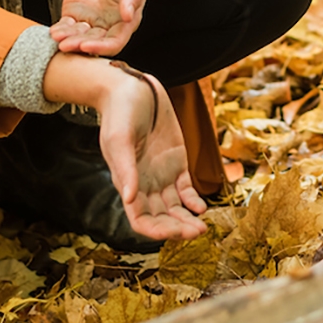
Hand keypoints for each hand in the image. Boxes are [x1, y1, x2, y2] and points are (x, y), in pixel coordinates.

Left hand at [51, 0, 149, 55]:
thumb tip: (128, 17)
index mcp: (127, 19)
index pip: (115, 42)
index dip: (102, 48)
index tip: (87, 46)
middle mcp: (109, 24)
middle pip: (94, 43)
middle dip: (79, 46)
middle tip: (66, 45)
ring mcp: (90, 19)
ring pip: (78, 37)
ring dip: (68, 41)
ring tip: (57, 38)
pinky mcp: (74, 12)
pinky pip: (66, 26)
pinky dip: (60, 30)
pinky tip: (54, 32)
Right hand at [97, 65, 207, 241]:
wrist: (134, 88)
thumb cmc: (120, 112)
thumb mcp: (119, 138)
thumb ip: (125, 168)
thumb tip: (128, 198)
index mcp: (127, 183)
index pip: (139, 219)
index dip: (155, 231)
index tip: (174, 233)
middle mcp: (144, 184)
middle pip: (161, 218)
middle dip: (177, 229)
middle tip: (197, 232)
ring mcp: (161, 175)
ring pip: (176, 208)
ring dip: (188, 220)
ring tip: (203, 226)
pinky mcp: (176, 164)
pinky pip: (186, 190)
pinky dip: (194, 202)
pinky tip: (202, 207)